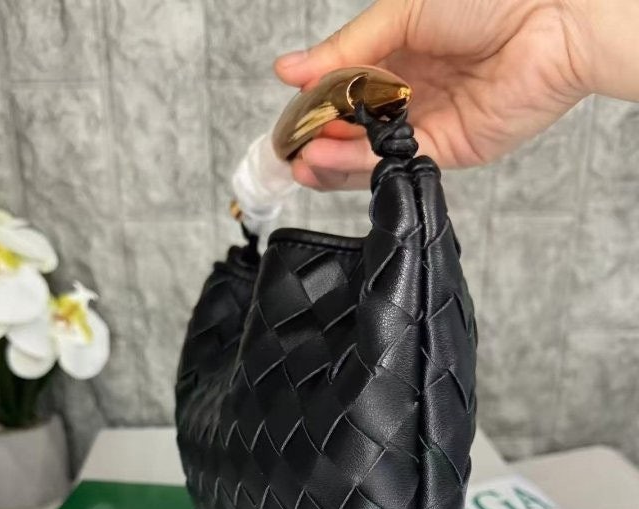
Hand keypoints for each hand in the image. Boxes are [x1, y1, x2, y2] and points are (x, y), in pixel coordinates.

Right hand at [274, 0, 638, 187]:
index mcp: (400, 51)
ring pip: (368, 152)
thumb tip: (288, 72)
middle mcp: (412, 90)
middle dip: (317, 139)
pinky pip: (394, 163)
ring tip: (298, 161)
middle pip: (353, 126)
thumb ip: (344, 52)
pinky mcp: (448, 150)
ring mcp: (428, 123)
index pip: (344, 88)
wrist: (552, 18)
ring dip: (330, 159)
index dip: (313, 105)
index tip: (286, 119)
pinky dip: (356, 165)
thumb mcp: (398, 14)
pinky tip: (325, 160)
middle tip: (285, 150)